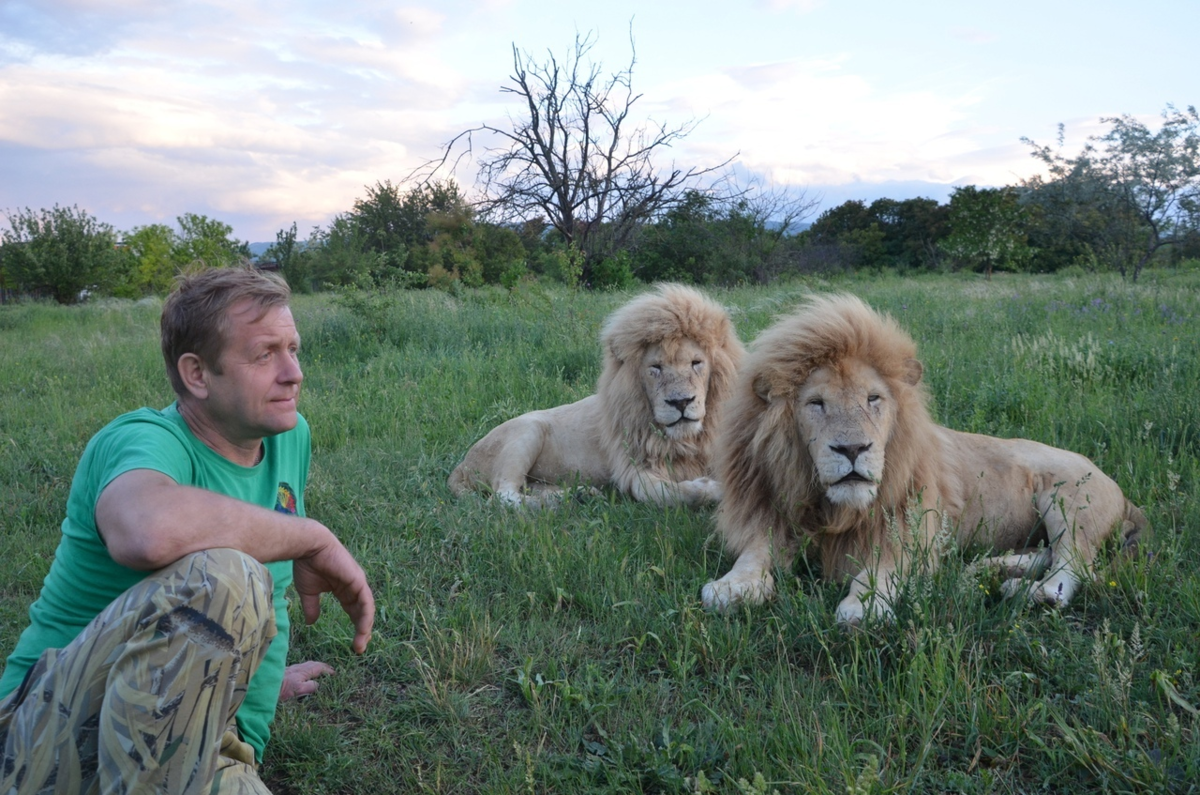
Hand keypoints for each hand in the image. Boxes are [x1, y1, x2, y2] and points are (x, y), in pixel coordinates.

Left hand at [279, 660, 334, 701]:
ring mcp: (292, 668)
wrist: (264, 684)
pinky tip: (305, 672)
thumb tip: (319, 684)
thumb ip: (310, 686)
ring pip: (307, 665)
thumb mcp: (298, 689)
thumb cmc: (281, 688)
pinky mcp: (287, 671)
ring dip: (316, 666)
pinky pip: (302, 667)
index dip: (327, 670)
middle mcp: (299, 667)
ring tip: (320, 669)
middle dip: (323, 666)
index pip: (319, 668)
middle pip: (314, 664)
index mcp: (303, 671)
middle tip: (330, 669)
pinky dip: (308, 668)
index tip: (334, 673)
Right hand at [292, 524, 374, 653]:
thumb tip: (311, 623)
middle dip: (362, 631)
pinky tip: (364, 629)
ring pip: (366, 609)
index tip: (353, 644)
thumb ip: (312, 607)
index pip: (354, 610)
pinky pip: (366, 602)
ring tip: (361, 644)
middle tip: (359, 648)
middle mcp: (354, 587)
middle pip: (362, 612)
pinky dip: (366, 616)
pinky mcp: (358, 580)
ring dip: (365, 627)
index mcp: (343, 589)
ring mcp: (358, 583)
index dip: (355, 626)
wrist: (308, 547)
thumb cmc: (307, 565)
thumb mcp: (308, 592)